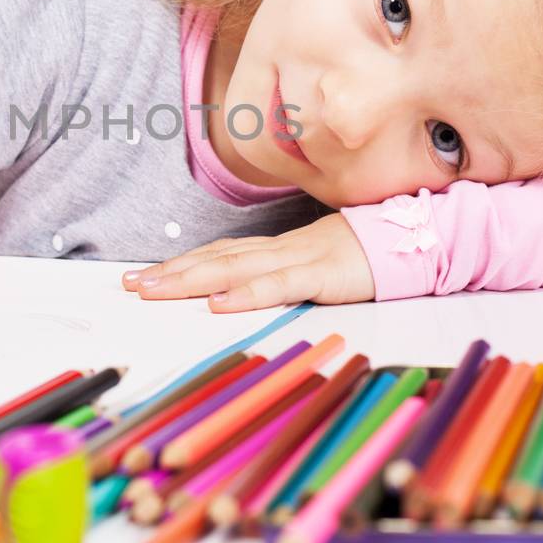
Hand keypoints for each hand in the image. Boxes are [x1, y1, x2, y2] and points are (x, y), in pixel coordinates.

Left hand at [121, 214, 375, 312]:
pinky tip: (218, 303)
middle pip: (214, 259)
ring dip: (190, 280)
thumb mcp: (313, 266)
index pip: (217, 254)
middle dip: (169, 273)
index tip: (142, 276)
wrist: (411, 239)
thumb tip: (244, 293)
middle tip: (130, 285)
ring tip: (154, 290)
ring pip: (234, 268)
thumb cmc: (363, 256)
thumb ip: (281, 275)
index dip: (179, 264)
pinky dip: (246, 294)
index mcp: (275, 248)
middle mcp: (277, 249)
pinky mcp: (321, 275)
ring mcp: (298, 259)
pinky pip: (278, 285)